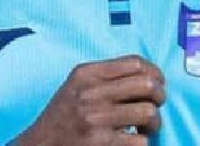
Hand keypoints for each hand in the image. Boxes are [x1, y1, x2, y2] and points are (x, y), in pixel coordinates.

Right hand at [14, 54, 165, 145]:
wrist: (39, 145)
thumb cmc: (62, 116)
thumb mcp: (76, 85)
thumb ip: (104, 76)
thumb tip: (146, 74)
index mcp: (87, 73)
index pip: (135, 62)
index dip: (155, 72)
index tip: (158, 83)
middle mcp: (91, 92)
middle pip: (147, 84)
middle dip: (160, 96)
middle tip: (156, 106)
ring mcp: (95, 118)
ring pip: (148, 112)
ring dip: (154, 123)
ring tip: (146, 128)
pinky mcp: (99, 143)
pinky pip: (140, 141)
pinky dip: (143, 142)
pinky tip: (133, 141)